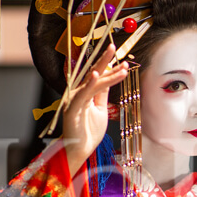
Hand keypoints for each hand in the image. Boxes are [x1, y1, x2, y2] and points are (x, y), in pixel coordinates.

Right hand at [62, 44, 128, 175]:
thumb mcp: (100, 109)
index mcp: (85, 93)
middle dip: (104, 60)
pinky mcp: (73, 107)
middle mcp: (78, 93)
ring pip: (93, 83)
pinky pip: (83, 93)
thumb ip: (102, 94)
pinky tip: (96, 75)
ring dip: (108, 74)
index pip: (98, 77)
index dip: (110, 68)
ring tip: (122, 68)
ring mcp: (75, 99)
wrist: (79, 149)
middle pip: (93, 73)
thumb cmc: (89, 132)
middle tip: (113, 46)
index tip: (123, 61)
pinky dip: (90, 84)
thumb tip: (109, 80)